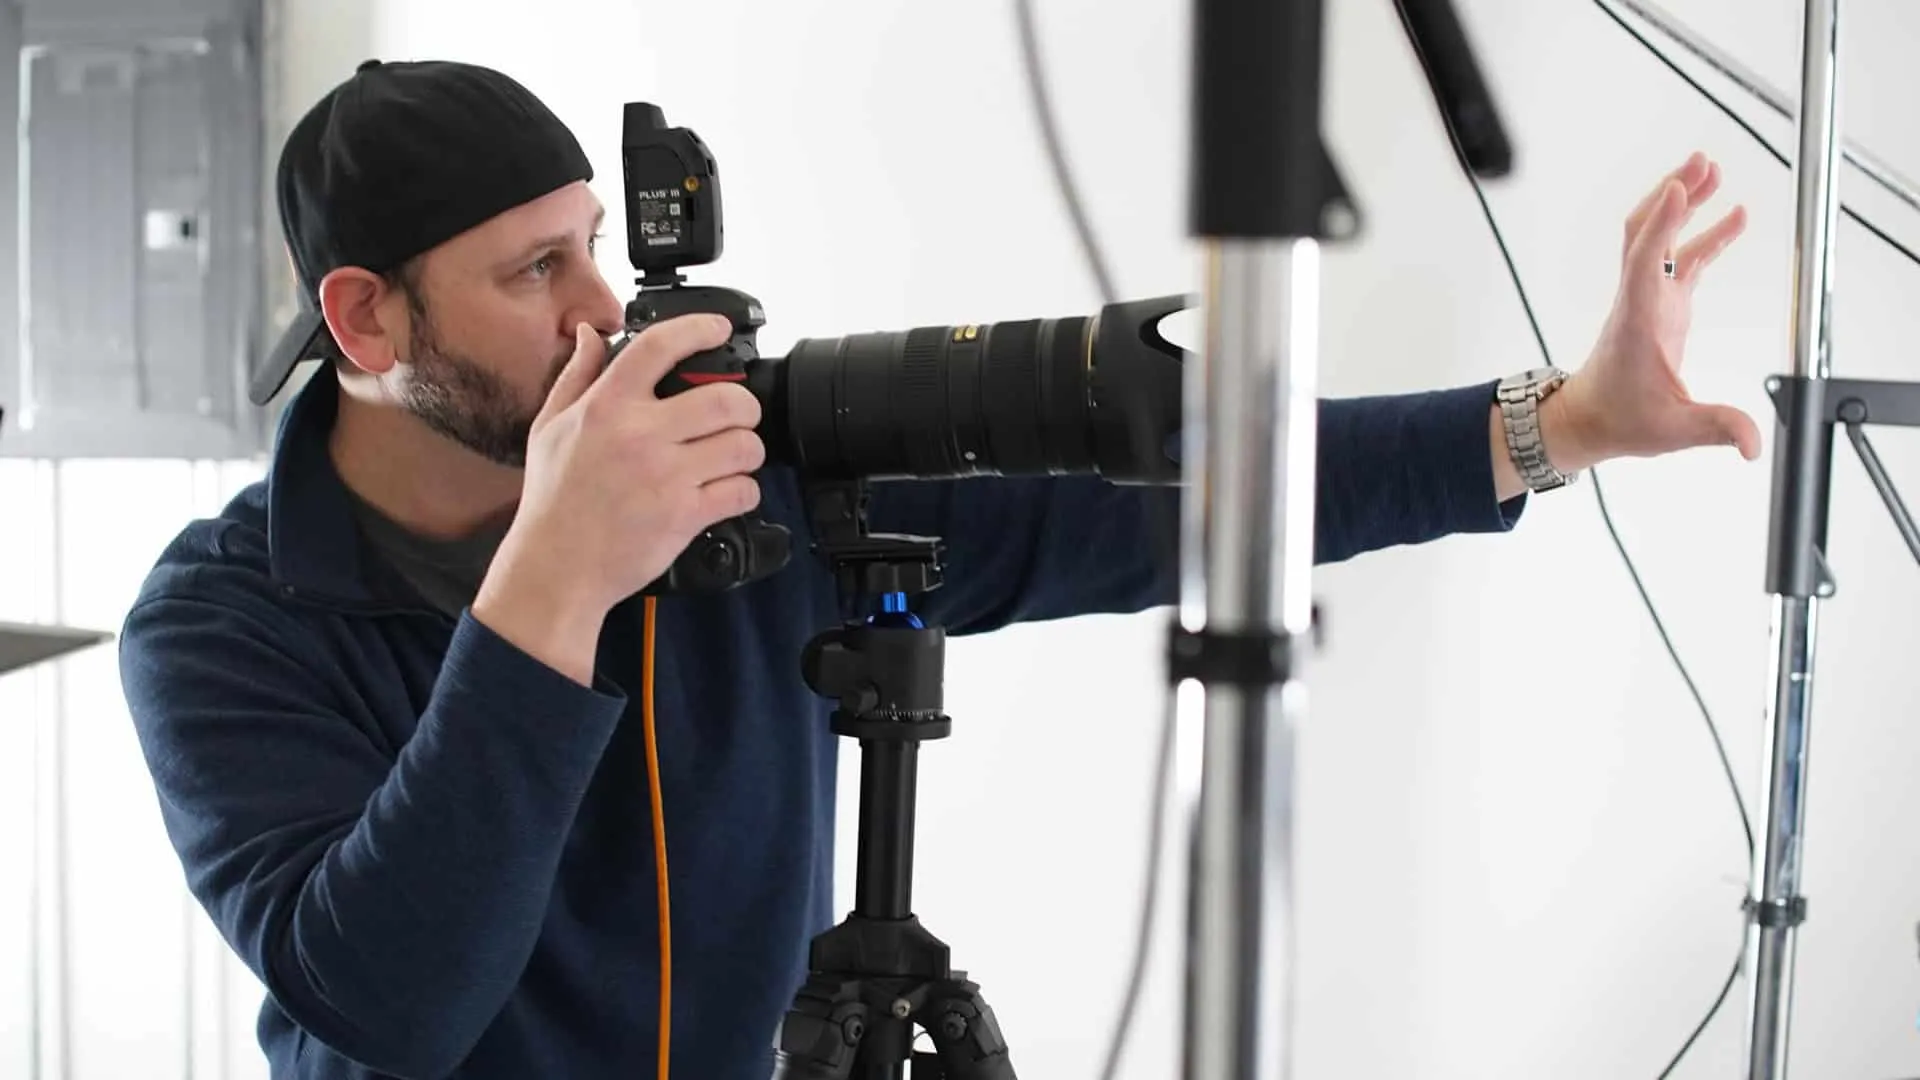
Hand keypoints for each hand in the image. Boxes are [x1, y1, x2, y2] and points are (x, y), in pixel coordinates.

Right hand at [472, 315, 764, 681]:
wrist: (555, 567)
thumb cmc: (553, 500)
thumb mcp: (549, 427)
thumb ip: (576, 375)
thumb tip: (592, 334)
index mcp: (606, 407)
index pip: (660, 347)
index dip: (699, 329)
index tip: (719, 329)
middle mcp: (639, 435)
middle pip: (726, 400)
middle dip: (744, 406)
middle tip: (738, 415)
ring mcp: (665, 476)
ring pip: (743, 446)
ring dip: (747, 451)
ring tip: (732, 457)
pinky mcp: (684, 515)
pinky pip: (741, 491)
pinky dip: (744, 492)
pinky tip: (727, 492)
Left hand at [1548, 152, 1763, 471]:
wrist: (1587, 420)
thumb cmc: (1619, 420)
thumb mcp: (1671, 430)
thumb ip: (1715, 428)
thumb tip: (1752, 444)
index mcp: (1637, 322)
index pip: (1645, 262)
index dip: (1661, 225)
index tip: (1677, 187)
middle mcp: (1639, 301)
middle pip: (1646, 233)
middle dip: (1670, 195)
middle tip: (1700, 162)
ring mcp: (1648, 299)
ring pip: (1660, 238)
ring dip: (1685, 204)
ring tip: (1714, 170)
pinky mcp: (1660, 305)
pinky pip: (1681, 259)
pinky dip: (1704, 235)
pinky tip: (1733, 218)